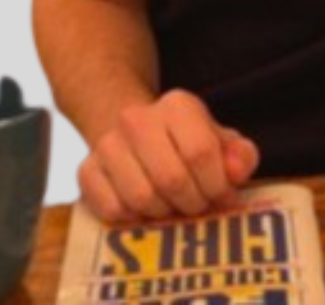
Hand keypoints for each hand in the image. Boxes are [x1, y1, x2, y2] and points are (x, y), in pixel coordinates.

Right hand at [78, 89, 260, 222]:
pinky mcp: (86, 170)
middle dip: (192, 203)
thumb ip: (239, 155)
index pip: (200, 152)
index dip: (216, 185)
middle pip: (171, 179)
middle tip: (197, 206)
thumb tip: (236, 173)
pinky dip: (135, 218)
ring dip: (164, 213)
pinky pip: (113, 210)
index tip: (222, 196)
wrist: (134, 132)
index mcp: (177, 105)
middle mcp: (137, 118)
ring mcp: (107, 143)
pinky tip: (145, 207)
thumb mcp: (220, 141)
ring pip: (142, 198)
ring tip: (172, 205)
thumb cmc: (186, 142)